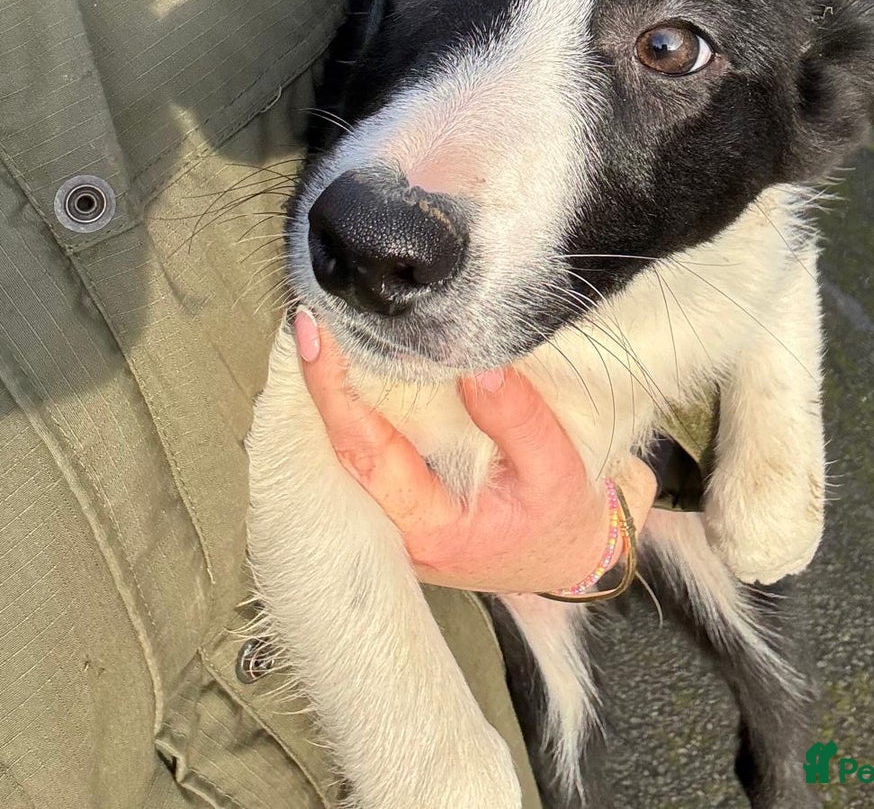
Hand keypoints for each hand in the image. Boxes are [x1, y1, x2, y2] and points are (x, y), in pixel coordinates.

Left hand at [294, 310, 655, 594]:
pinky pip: (364, 449)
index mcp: (430, 527)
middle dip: (319, 381)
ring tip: (324, 326)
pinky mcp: (399, 501)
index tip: (318, 335)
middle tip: (309, 314)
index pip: (365, 452)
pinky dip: (353, 404)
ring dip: (332, 390)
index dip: (334, 391)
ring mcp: (393, 518)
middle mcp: (396, 528)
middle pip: (338, 448)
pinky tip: (350, 363)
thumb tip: (477, 363)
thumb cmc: (560, 520)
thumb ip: (517, 419)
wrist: (565, 560)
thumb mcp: (556, 470)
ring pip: (345, 449)